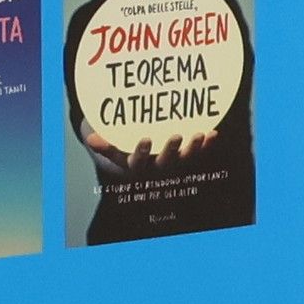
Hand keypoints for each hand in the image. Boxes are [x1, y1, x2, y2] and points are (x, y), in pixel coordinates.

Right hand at [80, 123, 217, 188]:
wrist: (138, 160)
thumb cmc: (121, 147)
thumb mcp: (111, 147)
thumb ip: (103, 144)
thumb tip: (90, 138)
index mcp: (136, 167)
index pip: (138, 162)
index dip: (142, 152)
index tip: (145, 139)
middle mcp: (156, 169)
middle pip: (165, 163)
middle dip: (171, 150)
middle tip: (176, 135)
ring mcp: (173, 165)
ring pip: (184, 160)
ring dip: (193, 149)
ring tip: (199, 134)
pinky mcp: (186, 159)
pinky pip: (198, 155)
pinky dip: (206, 146)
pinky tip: (213, 133)